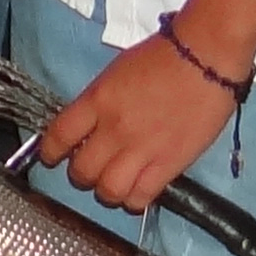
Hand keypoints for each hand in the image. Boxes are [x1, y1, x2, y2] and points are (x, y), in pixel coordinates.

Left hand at [35, 32, 242, 215]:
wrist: (206, 55)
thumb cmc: (163, 55)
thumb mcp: (116, 72)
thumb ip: (99, 101)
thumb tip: (90, 125)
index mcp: (97, 100)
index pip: (59, 136)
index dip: (50, 152)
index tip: (51, 158)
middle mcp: (113, 129)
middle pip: (81, 170)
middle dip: (81, 175)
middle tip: (90, 171)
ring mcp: (142, 149)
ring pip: (108, 191)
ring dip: (106, 192)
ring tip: (113, 186)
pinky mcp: (170, 163)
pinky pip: (141, 196)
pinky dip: (134, 200)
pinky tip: (136, 192)